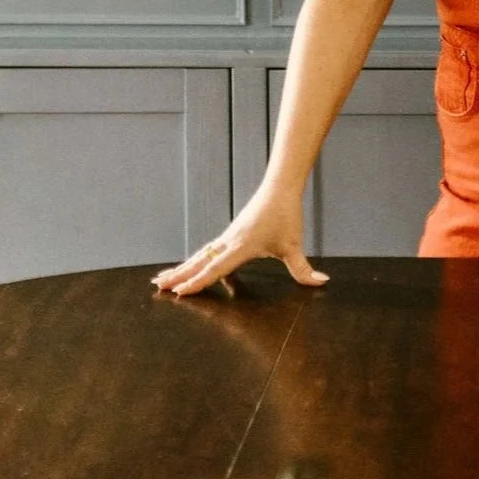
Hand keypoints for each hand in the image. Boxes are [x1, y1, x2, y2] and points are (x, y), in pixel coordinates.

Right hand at [151, 186, 326, 297]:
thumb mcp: (294, 245)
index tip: (179, 292)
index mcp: (241, 247)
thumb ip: (304, 269)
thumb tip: (322, 282)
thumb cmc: (286, 214)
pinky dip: (198, 260)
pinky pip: (210, 250)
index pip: (216, 268)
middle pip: (199, 261)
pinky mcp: (232, 234)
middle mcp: (229, 242)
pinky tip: (194, 268)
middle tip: (156, 285)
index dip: (198, 282)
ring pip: (201, 255)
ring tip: (162, 278)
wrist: (280, 186)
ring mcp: (228, 237)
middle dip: (178, 274)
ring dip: (182, 266)